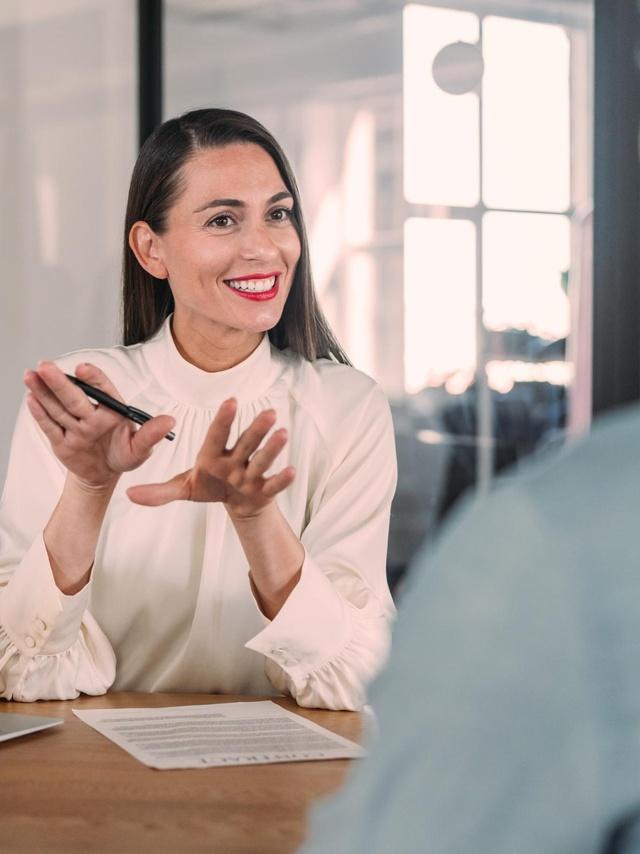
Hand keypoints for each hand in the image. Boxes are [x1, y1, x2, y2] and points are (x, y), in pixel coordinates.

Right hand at [24, 361, 175, 489]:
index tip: (83, 369)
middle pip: (74, 396)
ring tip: (31, 375)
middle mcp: (90, 414)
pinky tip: (30, 398)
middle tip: (45, 366)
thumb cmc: (124, 456)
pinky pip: (50, 426)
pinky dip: (40, 414)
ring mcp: (74, 426)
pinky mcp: (60, 440)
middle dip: (59, 381)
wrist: (104, 475)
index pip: (102, 390)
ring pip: (57, 407)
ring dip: (43, 391)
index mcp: (111, 411)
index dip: (93, 378)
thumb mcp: (140, 450)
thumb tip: (170, 420)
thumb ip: (151, 435)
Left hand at [126, 398, 294, 517]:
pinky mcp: (264, 489)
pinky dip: (283, 478)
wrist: (236, 503)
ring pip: (262, 458)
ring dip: (272, 447)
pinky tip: (292, 470)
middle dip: (256, 428)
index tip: (231, 401)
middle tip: (269, 412)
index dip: (224, 419)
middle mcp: (236, 459)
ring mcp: (251, 473)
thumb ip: (160, 491)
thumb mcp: (184, 488)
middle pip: (246, 441)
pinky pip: (274, 483)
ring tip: (283, 433)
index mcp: (214, 454)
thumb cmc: (211, 486)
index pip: (218, 434)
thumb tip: (129, 494)